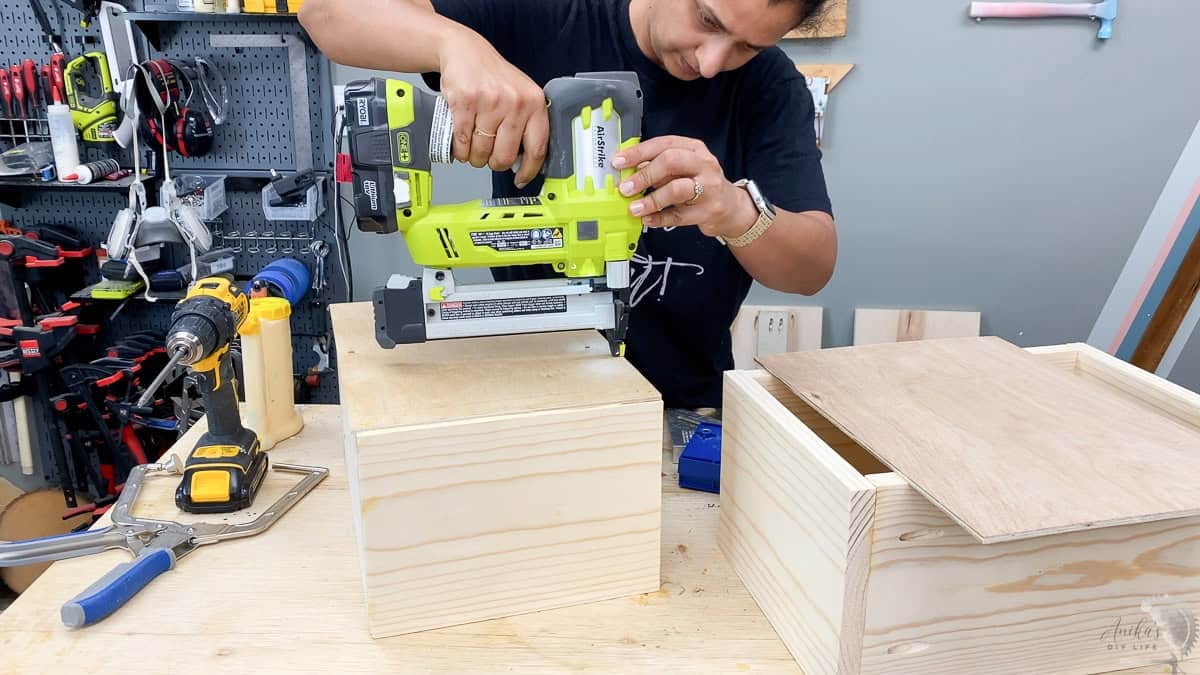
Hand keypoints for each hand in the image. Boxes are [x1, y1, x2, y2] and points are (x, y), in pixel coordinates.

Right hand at [437, 31, 547, 186]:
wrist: (465, 51)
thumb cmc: (493, 77)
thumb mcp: (519, 95)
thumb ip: (525, 125)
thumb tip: (523, 162)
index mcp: (534, 103)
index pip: (537, 149)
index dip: (528, 171)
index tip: (521, 180)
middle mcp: (515, 103)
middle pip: (504, 156)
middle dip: (493, 163)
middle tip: (488, 157)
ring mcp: (489, 102)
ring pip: (481, 151)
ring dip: (474, 156)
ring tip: (473, 144)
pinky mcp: (465, 103)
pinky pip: (462, 141)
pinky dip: (459, 148)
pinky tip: (461, 141)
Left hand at [612, 136, 756, 238]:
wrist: (730, 207)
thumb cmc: (700, 183)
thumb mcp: (684, 167)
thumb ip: (659, 166)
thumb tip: (627, 170)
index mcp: (694, 148)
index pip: (663, 144)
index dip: (638, 153)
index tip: (618, 162)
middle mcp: (704, 165)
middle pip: (671, 162)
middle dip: (644, 175)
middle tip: (625, 188)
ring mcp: (708, 188)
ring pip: (676, 189)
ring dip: (651, 199)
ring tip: (634, 208)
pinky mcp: (708, 211)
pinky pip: (679, 216)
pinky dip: (660, 218)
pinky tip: (647, 219)